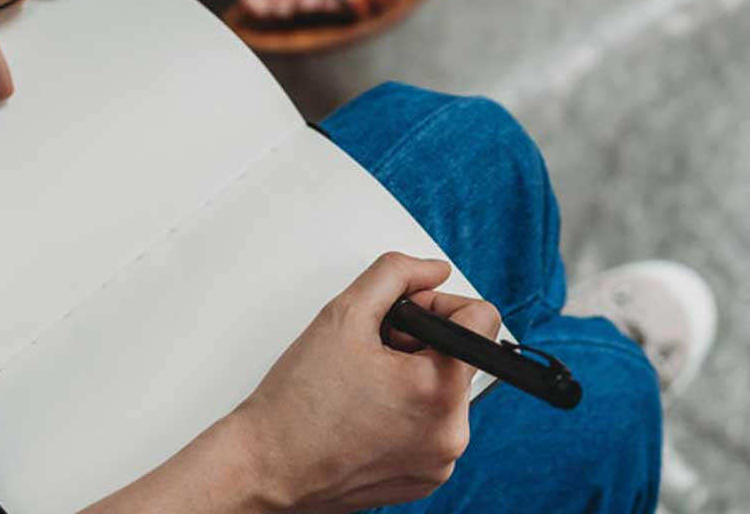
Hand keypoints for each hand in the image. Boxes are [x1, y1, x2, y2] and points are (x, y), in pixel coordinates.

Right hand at [234, 252, 500, 511]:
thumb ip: (396, 273)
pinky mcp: (424, 479)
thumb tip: (432, 269)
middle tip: (371, 349)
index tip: (405, 314)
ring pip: (443, 388)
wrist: (267, 466)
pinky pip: (431, 424)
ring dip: (411, 373)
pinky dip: (406, 407)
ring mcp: (439, 464)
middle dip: (418, 340)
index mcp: (441, 393)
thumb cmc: (299, 403)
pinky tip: (366, 407)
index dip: (438, 303)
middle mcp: (452, 435)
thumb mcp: (345, 312)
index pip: (482, 318)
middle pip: (459, 353)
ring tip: (364, 380)